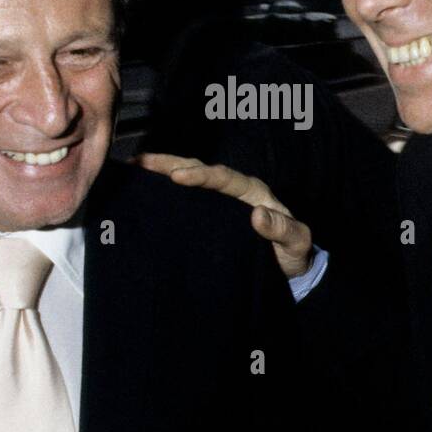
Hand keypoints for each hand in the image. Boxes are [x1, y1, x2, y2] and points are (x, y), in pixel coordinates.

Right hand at [137, 153, 313, 278]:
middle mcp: (234, 193)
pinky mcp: (211, 217)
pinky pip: (187, 201)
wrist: (292, 269)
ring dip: (164, 172)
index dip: (200, 175)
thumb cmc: (295, 254)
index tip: (177, 176)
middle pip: (201, 170)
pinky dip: (166, 193)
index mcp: (253, 193)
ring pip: (190, 181)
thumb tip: (258, 214)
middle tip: (141, 161)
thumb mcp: (297, 243)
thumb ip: (283, 229)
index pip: (223, 178)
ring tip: (134, 168)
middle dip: (172, 163)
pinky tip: (145, 193)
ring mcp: (221, 204)